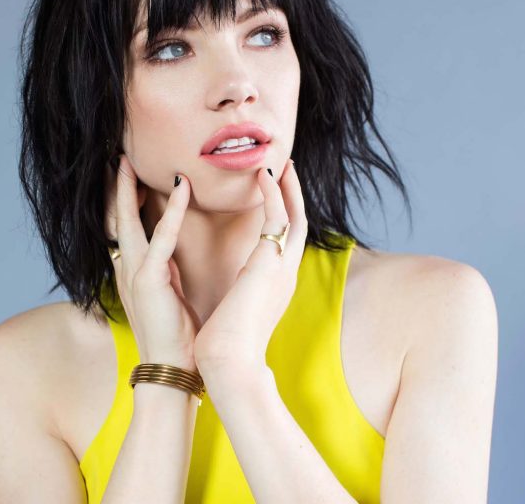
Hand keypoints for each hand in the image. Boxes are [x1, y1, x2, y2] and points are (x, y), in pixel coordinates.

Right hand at [104, 155, 201, 370]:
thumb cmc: (176, 337)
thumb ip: (166, 272)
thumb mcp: (169, 296)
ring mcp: (135, 274)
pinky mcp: (151, 280)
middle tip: (116, 158)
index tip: (127, 175)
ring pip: (128, 220)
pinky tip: (181, 186)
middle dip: (114, 187)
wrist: (171, 373)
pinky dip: (173, 209)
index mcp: (133, 274)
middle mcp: (127, 270)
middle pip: (115, 219)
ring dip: (128, 188)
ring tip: (127, 161)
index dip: (122, 200)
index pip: (123, 228)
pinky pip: (162, 236)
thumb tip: (172, 257)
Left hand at [192, 158, 307, 376]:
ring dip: (287, 188)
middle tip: (287, 168)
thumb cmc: (226, 345)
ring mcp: (283, 268)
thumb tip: (236, 290)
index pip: (286, 242)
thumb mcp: (238, 311)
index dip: (284, 214)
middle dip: (293, 195)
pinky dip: (274, 194)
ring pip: (294, 216)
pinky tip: (264, 175)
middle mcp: (286, 273)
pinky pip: (279, 218)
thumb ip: (242, 294)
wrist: (229, 361)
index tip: (276, 192)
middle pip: (298, 223)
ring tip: (279, 163)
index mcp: (276, 284)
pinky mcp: (272, 262)